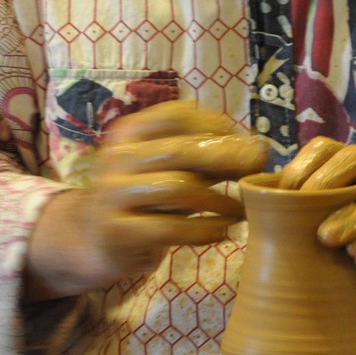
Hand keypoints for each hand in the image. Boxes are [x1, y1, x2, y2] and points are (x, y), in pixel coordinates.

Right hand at [24, 101, 267, 300]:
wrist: (97, 239)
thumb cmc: (146, 198)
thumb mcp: (170, 169)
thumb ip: (205, 157)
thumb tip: (258, 151)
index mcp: (129, 133)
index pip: (175, 115)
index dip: (215, 125)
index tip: (243, 143)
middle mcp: (116, 158)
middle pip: (180, 150)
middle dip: (226, 158)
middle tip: (257, 170)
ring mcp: (113, 194)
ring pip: (178, 189)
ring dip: (220, 200)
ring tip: (241, 211)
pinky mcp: (118, 231)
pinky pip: (171, 228)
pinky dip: (205, 231)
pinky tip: (223, 232)